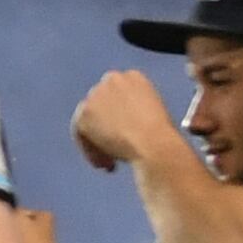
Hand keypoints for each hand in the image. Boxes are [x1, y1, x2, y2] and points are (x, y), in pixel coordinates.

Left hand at [69, 70, 183, 177]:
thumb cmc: (162, 137)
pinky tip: (104, 164)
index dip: (120, 117)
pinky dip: (89, 150)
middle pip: (100, 106)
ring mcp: (96, 95)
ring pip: (89, 120)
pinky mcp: (84, 112)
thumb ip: (135, 112)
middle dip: (106, 128)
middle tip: (116, 151)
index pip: (117, 94)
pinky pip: (80, 134)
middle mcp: (113, 79)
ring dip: (98, 142)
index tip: (127, 135)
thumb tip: (122, 125)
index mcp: (134, 78)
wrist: (153, 143)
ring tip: (111, 163)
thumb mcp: (154, 116)